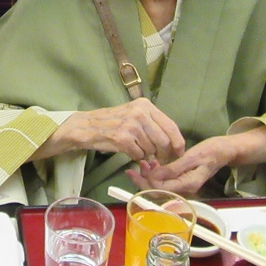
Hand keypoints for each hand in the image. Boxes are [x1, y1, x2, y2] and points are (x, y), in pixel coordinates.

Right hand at [48, 98, 185, 162]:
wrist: (87, 126)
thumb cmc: (112, 122)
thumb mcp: (134, 115)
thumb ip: (152, 124)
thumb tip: (172, 144)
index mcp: (145, 105)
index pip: (171, 126)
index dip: (178, 143)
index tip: (178, 153)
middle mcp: (140, 112)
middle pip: (164, 141)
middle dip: (163, 154)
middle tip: (158, 160)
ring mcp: (131, 125)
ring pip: (151, 150)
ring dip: (146, 155)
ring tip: (136, 150)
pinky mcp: (122, 138)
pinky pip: (138, 155)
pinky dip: (135, 157)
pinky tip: (128, 151)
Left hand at [126, 136, 231, 195]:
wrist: (224, 151)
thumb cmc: (211, 151)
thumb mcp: (192, 157)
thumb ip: (173, 168)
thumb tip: (153, 177)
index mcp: (187, 185)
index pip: (160, 188)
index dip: (145, 181)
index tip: (135, 168)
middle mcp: (184, 189)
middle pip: (158, 191)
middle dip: (143, 181)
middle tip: (132, 168)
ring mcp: (183, 186)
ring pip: (160, 187)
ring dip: (148, 177)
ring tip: (142, 163)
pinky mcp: (181, 180)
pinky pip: (165, 182)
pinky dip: (156, 175)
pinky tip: (151, 165)